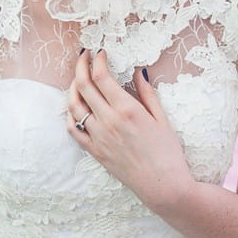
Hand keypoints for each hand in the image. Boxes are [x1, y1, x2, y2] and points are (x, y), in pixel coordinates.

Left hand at [67, 49, 194, 211]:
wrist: (163, 185)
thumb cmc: (168, 152)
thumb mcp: (162, 118)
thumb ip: (148, 93)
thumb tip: (139, 72)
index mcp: (126, 109)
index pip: (101, 76)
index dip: (97, 60)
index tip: (100, 52)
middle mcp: (108, 121)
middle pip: (83, 86)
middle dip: (80, 66)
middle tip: (84, 56)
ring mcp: (98, 137)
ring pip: (74, 106)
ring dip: (73, 87)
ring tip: (79, 78)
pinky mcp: (95, 151)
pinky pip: (73, 130)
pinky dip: (70, 115)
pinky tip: (75, 107)